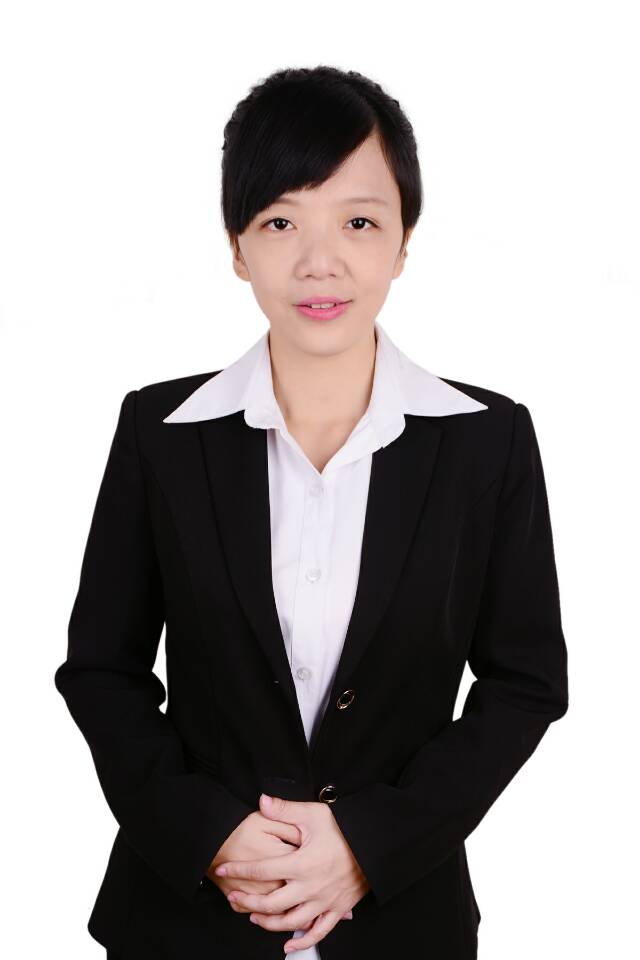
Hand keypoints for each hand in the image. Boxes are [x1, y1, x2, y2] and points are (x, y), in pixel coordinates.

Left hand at [214, 793, 368, 952]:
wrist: (375, 844)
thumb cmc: (345, 828)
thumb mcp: (313, 814)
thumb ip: (285, 810)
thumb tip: (261, 801)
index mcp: (301, 863)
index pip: (262, 870)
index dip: (239, 870)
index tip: (224, 869)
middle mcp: (310, 887)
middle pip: (271, 903)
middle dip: (248, 901)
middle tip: (234, 897)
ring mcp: (324, 901)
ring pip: (290, 922)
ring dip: (268, 922)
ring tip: (254, 917)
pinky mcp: (337, 909)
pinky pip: (318, 932)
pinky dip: (302, 941)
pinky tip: (288, 943)